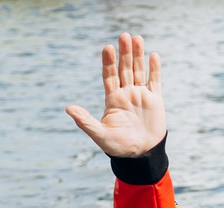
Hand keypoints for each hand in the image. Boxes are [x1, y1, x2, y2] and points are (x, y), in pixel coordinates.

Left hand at [65, 33, 165, 157]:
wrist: (141, 156)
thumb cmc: (119, 148)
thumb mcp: (100, 135)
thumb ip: (85, 121)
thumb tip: (68, 109)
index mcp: (113, 99)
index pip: (109, 76)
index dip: (108, 62)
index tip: (108, 48)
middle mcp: (126, 94)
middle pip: (124, 69)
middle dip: (124, 53)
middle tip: (124, 35)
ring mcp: (141, 95)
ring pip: (139, 71)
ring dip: (138, 55)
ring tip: (137, 38)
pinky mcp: (155, 100)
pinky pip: (155, 81)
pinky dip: (154, 69)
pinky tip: (153, 55)